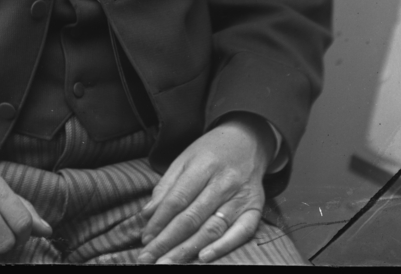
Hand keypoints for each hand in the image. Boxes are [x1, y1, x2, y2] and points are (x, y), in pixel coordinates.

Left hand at [137, 113, 273, 264]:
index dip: (159, 222)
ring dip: (188, 250)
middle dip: (168, 242)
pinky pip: (241, 233)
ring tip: (168, 263)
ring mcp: (241, 196)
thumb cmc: (211, 151)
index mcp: (203, 165)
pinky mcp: (256, 209)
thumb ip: (166, 186)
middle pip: (192, 218)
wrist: (248, 140)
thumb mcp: (185, 158)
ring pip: (212, 228)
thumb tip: (147, 214)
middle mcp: (223, 182)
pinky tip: (203, 258)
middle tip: (149, 259)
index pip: (177, 199)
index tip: (145, 240)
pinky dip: (222, 247)